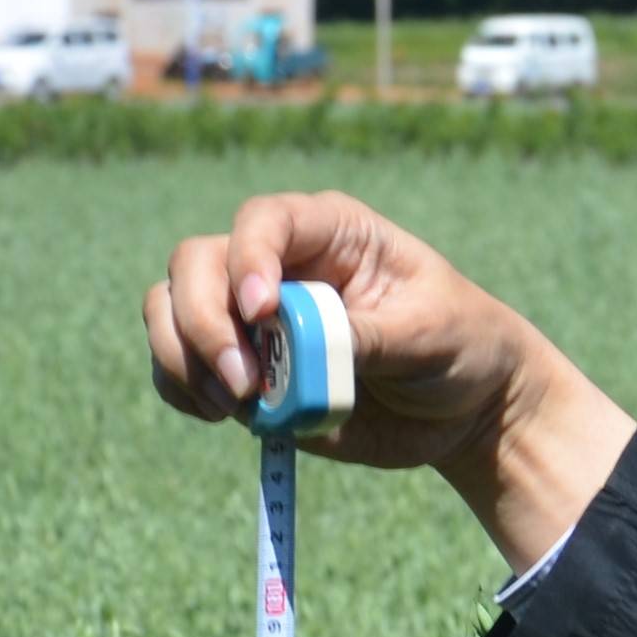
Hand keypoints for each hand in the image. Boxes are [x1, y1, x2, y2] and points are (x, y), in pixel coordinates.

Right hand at [144, 191, 636, 567]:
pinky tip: (223, 415)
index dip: (248, 259)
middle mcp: (279, 266)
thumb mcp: (430, 332)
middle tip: (244, 382)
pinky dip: (183, 390)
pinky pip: (181, 369)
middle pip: (195, 263)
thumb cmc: (461, 345)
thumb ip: (365, 336)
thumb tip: (299, 349)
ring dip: (183, 358)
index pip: (264, 220)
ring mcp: (253, 320)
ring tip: (236, 405)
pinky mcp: (246, 371)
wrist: (466, 409)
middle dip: (202, 321)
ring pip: (170, 311)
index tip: (262, 311)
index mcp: (330, 233)